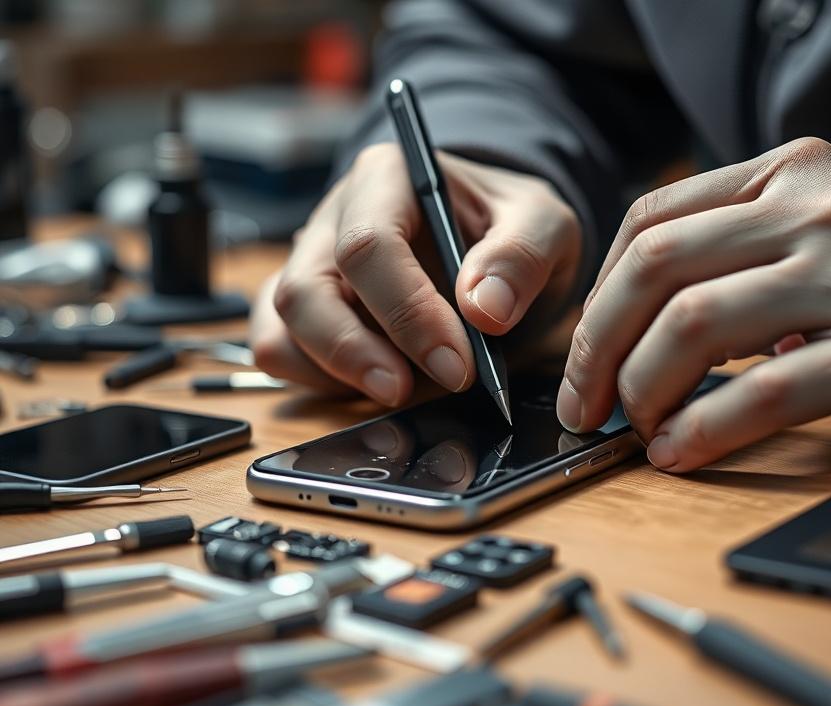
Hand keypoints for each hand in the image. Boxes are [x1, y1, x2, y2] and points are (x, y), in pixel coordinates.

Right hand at [250, 143, 580, 404]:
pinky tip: (372, 385)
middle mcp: (335, 218)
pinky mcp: (305, 312)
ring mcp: (312, 265)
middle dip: (356, 354)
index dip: (407, 313)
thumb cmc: (510, 228)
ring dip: (335, 372)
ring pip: (282, 324)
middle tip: (409, 392)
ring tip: (399, 390)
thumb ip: (522, 255)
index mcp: (387, 178)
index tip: (458, 364)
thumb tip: (485, 308)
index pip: (369, 245)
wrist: (497, 249)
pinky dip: (317, 380)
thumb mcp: (544, 224)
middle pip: (307, 290)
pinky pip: (278, 349)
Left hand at [558, 137, 830, 471]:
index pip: (653, 220)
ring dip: (642, 388)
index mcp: (791, 173)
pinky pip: (770, 392)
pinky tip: (680, 451)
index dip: (599, 296)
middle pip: (658, 269)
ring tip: (634, 428)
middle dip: (598, 346)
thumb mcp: (823, 222)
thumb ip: (735, 246)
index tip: (584, 352)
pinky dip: (706, 428)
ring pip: (698, 325)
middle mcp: (819, 212)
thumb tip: (630, 321)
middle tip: (584, 403)